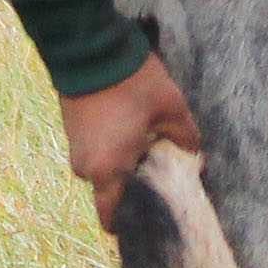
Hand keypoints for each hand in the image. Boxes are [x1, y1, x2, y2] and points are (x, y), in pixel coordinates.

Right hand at [61, 54, 202, 229]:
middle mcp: (86, 168)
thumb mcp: (171, 109)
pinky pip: (96, 152)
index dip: (132, 221)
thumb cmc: (132, 82)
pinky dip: (113, 148)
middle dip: (135, 185)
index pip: (112, 216)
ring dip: (125, 163)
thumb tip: (196, 159)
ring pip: (105, 169)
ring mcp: (74, 148)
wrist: (90, 46)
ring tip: (149, 142)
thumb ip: (186, 140)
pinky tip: (131, 129)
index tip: (153, 214)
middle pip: (112, 191)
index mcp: (108, 171)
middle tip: (162, 168)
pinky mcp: (71, 130)